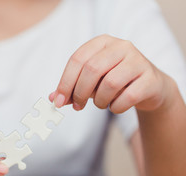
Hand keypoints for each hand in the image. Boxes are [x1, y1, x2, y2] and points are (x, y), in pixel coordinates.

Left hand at [50, 34, 174, 112]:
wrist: (149, 87)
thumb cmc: (113, 82)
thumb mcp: (91, 82)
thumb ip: (71, 89)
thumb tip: (52, 99)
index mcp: (102, 42)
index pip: (77, 59)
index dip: (65, 82)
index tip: (58, 102)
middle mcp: (121, 46)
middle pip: (92, 69)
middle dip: (80, 92)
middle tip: (78, 106)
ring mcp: (138, 60)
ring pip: (110, 83)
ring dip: (99, 101)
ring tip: (101, 104)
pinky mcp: (150, 78)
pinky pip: (128, 97)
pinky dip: (116, 107)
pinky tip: (116, 106)